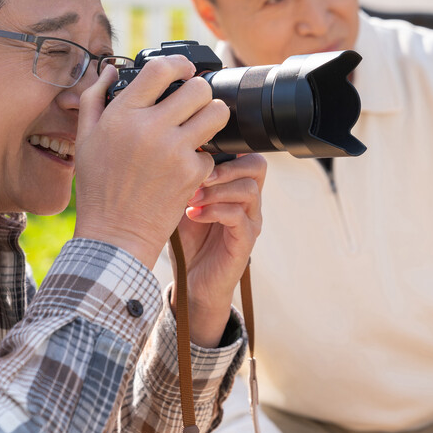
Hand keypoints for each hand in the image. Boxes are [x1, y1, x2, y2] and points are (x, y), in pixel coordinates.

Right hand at [73, 57, 229, 267]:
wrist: (115, 234)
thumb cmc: (98, 187)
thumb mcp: (85, 139)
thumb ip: (94, 98)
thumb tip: (111, 70)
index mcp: (122, 114)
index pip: (161, 69)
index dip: (179, 64)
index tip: (185, 70)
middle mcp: (150, 127)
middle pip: (198, 88)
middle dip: (200, 92)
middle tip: (194, 103)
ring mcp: (174, 150)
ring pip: (216, 114)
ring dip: (212, 117)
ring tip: (201, 126)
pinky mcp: (192, 173)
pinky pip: (211, 151)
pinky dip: (202, 158)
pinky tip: (186, 167)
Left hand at [171, 153, 265, 346]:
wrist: (192, 282)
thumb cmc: (188, 240)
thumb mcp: (183, 202)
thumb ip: (186, 179)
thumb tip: (175, 150)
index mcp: (238, 188)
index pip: (248, 156)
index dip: (227, 150)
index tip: (197, 154)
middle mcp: (249, 202)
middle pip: (257, 166)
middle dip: (226, 166)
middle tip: (199, 174)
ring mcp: (250, 221)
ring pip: (248, 190)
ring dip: (216, 190)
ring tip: (191, 199)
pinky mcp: (245, 241)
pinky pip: (238, 217)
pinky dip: (214, 212)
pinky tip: (193, 215)